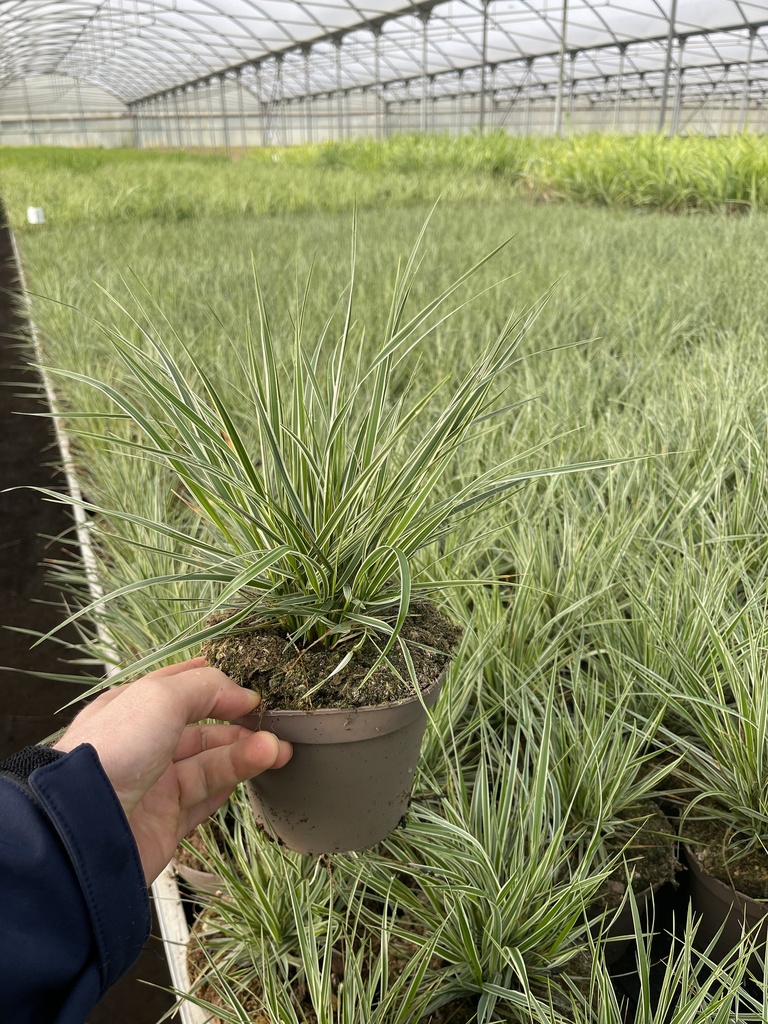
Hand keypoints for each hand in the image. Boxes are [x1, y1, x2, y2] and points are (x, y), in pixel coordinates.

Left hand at [53, 657, 291, 882]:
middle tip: (274, 724)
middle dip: (239, 724)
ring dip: (246, 753)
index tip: (250, 687)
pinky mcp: (166, 822)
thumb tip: (244, 695)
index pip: (178, 688)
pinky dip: (234, 782)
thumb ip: (206, 687)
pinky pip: (207, 798)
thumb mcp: (161, 696)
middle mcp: (143, 745)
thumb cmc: (117, 746)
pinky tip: (260, 768)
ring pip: (209, 764)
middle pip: (201, 729)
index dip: (214, 685)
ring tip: (278, 749)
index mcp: (132, 709)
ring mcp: (155, 785)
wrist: (84, 825)